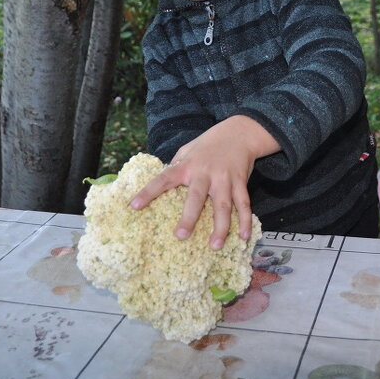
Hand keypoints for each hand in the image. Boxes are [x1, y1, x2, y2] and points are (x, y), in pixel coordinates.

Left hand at [129, 116, 279, 248]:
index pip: (164, 179)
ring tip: (215, 246)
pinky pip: (244, 204)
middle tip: (181, 235)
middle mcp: (205, 173)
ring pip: (223, 206)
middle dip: (189, 217)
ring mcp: (224, 179)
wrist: (239, 132)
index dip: (148, 192)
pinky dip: (245, 221)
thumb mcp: (187, 150)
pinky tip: (243, 237)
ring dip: (220, 227)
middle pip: (196, 197)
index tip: (134, 206)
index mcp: (187, 165)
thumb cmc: (208, 144)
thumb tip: (162, 186)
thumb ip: (176, 167)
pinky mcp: (240, 182)